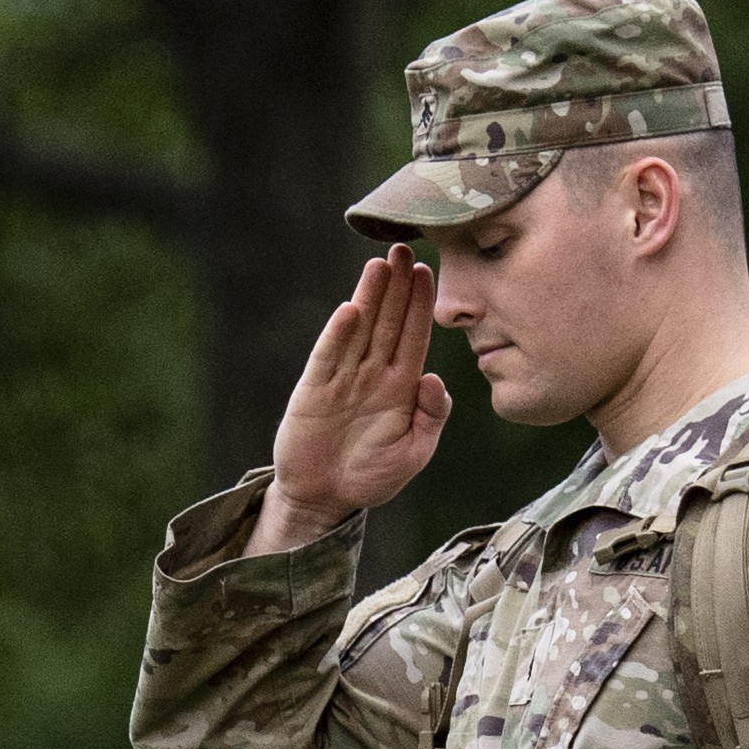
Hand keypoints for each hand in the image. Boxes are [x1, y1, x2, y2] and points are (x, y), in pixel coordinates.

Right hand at [256, 247, 451, 550]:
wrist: (324, 499)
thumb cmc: (371, 477)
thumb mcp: (413, 453)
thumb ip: (430, 418)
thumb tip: (434, 380)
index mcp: (400, 387)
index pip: (413, 336)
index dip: (420, 305)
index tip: (428, 271)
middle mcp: (372, 375)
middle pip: (387, 322)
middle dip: (397, 286)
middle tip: (405, 249)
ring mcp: (342, 379)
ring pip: (360, 331)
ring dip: (369, 297)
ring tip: (379, 265)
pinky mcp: (314, 391)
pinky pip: (329, 358)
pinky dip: (338, 335)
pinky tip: (350, 310)